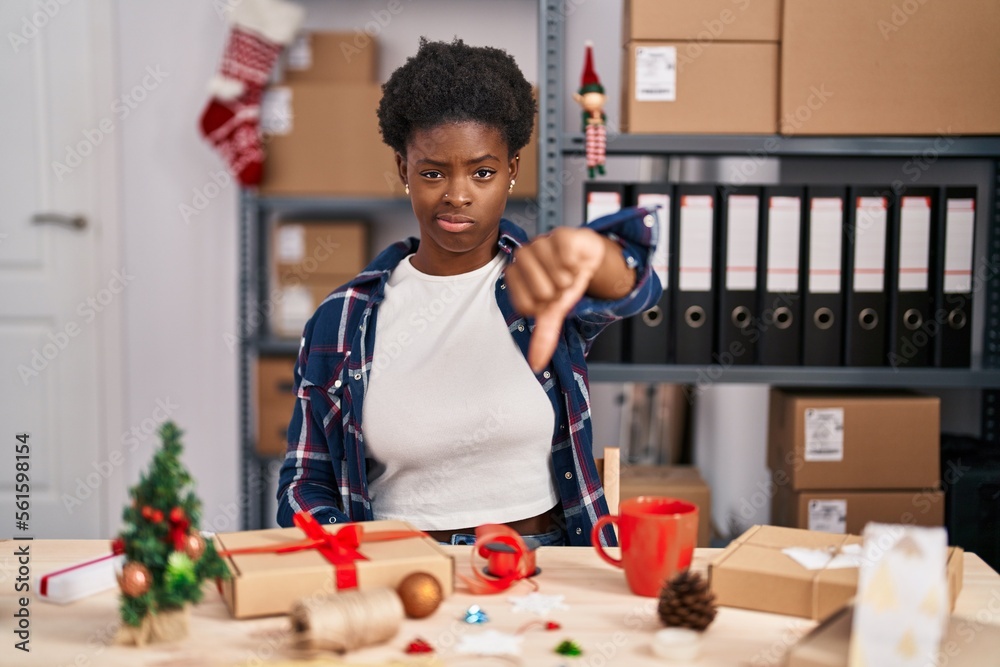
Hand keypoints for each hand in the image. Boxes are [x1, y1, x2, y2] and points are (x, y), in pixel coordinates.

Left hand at [504, 227, 605, 372]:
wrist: (587, 257)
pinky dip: (577, 265)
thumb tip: (536, 364)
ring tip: (568, 270)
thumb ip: (543, 337)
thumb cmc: (565, 281)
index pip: (526, 306)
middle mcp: (522, 257)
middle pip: (542, 293)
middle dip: (559, 293)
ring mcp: (539, 243)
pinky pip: (568, 259)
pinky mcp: (559, 234)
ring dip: (570, 278)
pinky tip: (574, 258)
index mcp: (514, 275)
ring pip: (557, 277)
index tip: (549, 297)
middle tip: (560, 282)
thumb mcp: (554, 311)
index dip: (544, 306)